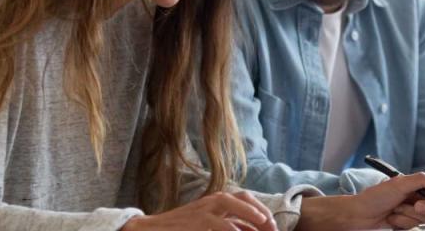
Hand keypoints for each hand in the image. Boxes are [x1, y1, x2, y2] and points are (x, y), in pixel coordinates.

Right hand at [122, 191, 276, 230]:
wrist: (151, 230)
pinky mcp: (196, 221)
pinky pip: (218, 223)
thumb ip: (227, 226)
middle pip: (242, 197)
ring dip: (251, 213)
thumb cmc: (181, 230)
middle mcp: (212, 201)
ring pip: (232, 204)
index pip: (245, 199)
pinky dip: (232, 228)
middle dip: (261, 210)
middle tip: (273, 227)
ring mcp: (203, 209)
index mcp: (216, 202)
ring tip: (265, 223)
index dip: (261, 210)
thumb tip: (246, 230)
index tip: (273, 226)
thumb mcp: (207, 226)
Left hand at [297, 172, 424, 229]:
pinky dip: (402, 223)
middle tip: (413, 206)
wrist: (359, 215)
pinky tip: (391, 219)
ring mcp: (412, 211)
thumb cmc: (375, 197)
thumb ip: (421, 180)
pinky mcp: (406, 222)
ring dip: (408, 216)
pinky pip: (414, 227)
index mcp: (417, 184)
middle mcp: (416, 197)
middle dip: (424, 208)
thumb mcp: (399, 184)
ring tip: (395, 210)